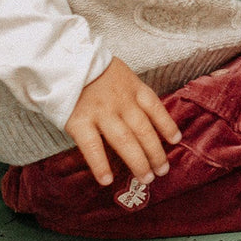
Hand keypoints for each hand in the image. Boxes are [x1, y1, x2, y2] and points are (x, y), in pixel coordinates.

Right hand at [64, 57, 182, 185]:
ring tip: (146, 178)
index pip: (156, 108)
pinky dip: (100, 165)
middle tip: (162, 170)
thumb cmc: (94, 71)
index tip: (176, 140)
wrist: (64, 60)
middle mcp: (122, 101)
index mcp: (133, 88)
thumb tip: (147, 118)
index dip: (167, 125)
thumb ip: (133, 94)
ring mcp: (101, 112)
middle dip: (156, 152)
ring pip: (125, 141)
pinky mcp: (79, 122)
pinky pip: (92, 147)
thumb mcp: (122, 75)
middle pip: (144, 130)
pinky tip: (107, 180)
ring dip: (138, 162)